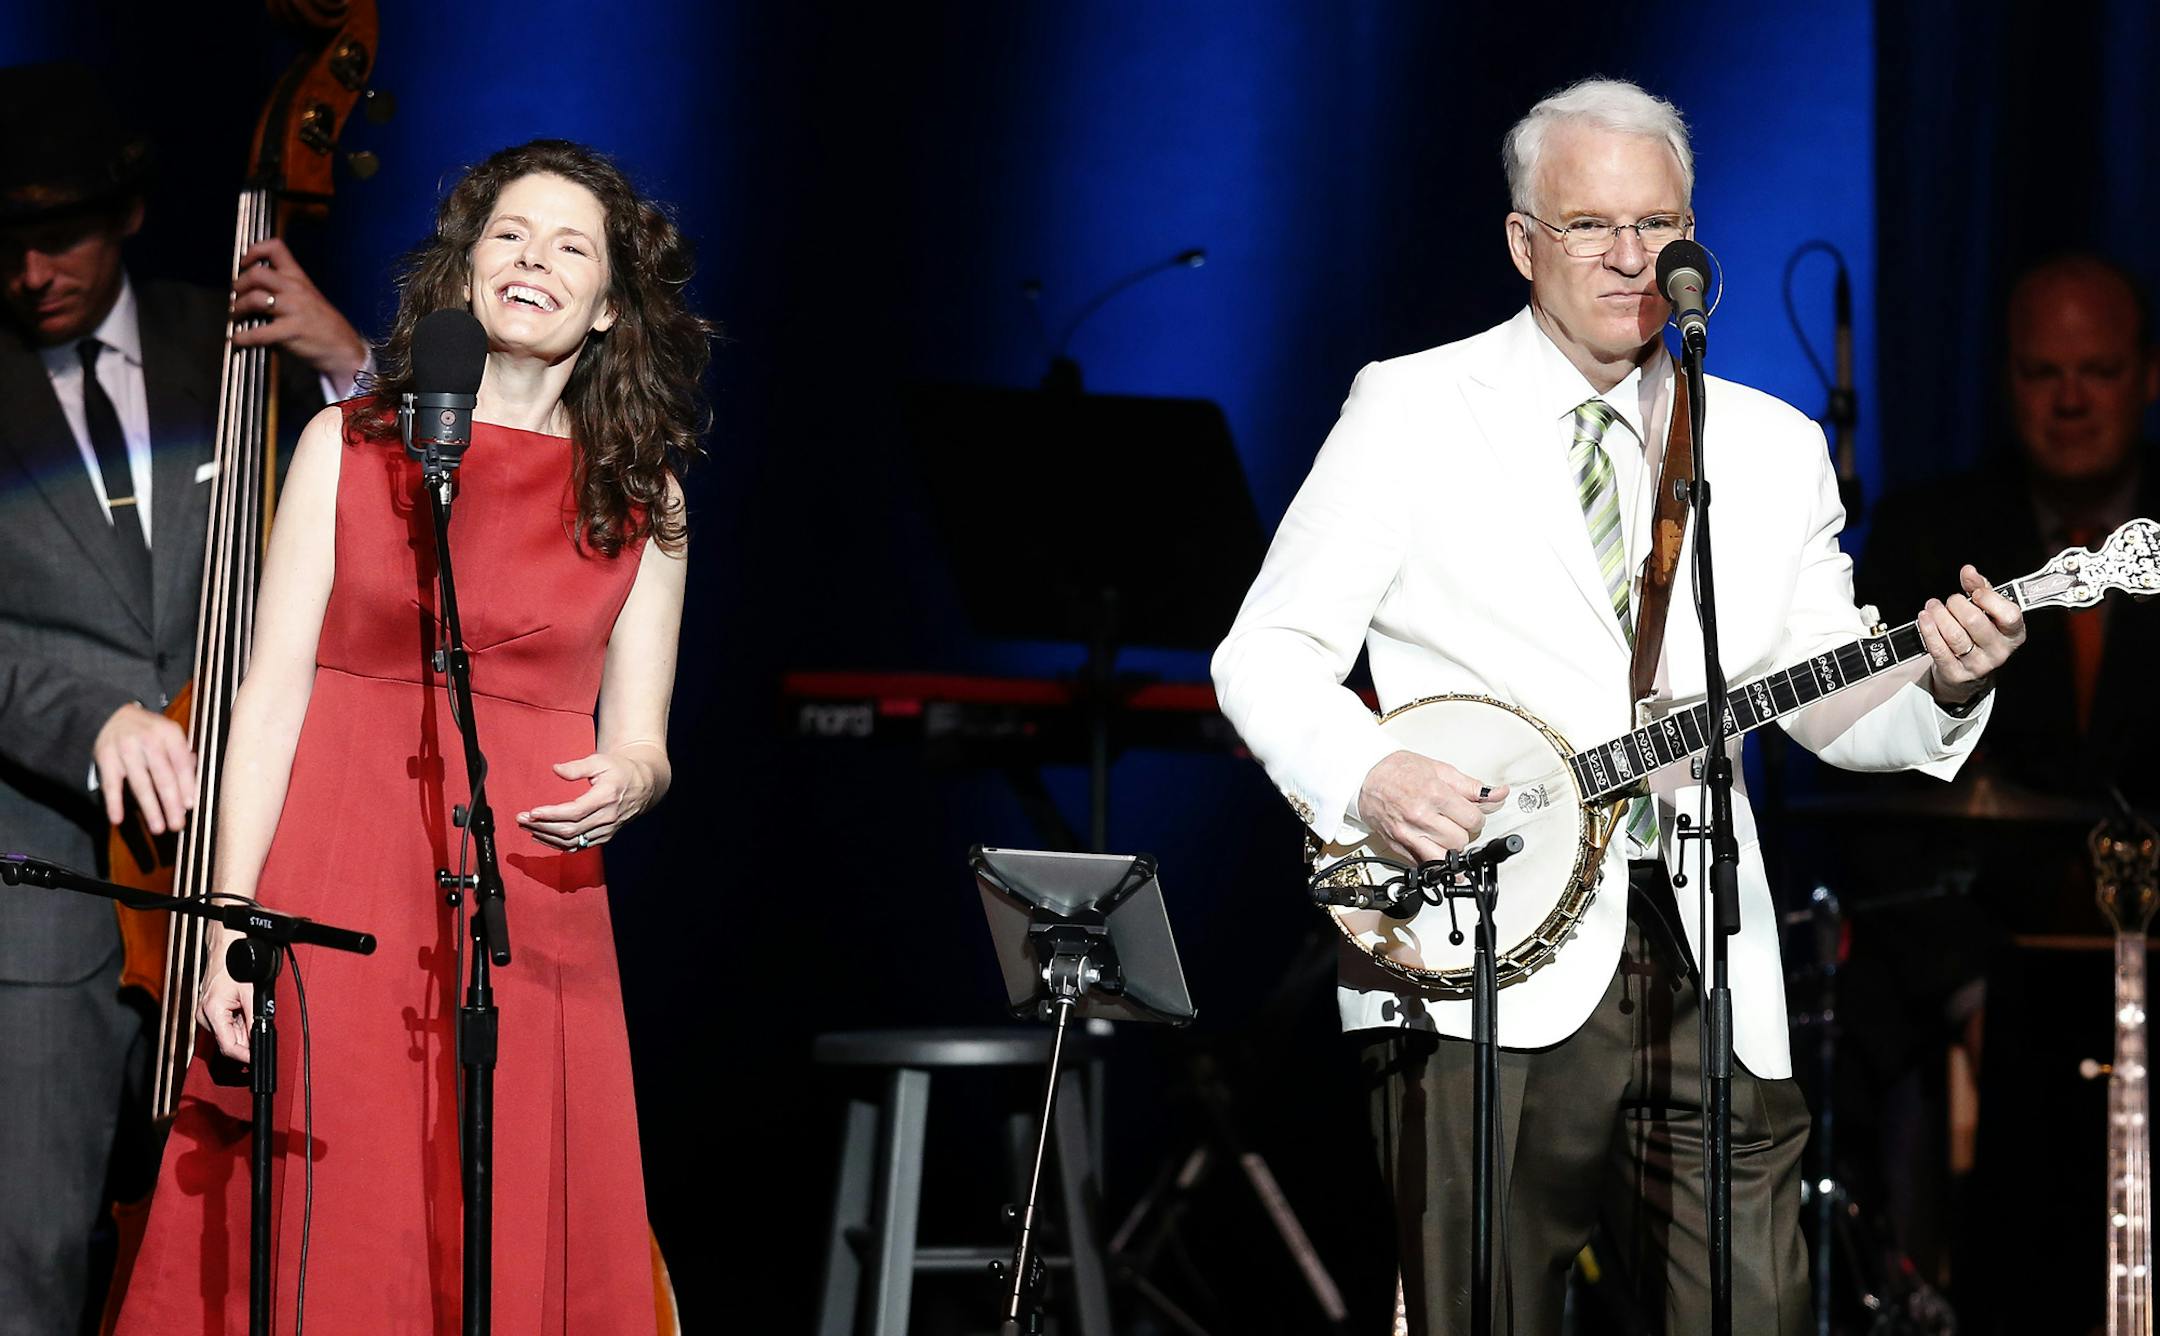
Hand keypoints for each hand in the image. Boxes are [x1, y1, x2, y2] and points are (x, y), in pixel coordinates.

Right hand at [93, 702, 196, 833]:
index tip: (190, 805)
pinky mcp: (105, 757)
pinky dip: (113, 802)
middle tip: (177, 824)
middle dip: (171, 803)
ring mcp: (125, 748)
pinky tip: (117, 819)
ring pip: (140, 783)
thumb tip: (194, 783)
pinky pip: (111, 784)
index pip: (181, 763)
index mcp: (169, 732)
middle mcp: (148, 739)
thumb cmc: (148, 731)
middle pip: (163, 776)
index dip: (187, 785)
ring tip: (158, 827)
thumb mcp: (169, 735)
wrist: (110, 715)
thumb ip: (182, 756)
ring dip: (150, 808)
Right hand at [196, 926, 254, 1062]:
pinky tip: (246, 1011)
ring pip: (229, 1033)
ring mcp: (206, 1013)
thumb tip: (260, 1038)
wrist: (225, 947)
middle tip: (264, 1034)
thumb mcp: (251, 993)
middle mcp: (205, 1016)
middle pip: (229, 1041)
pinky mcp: (210, 1009)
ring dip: (244, 1031)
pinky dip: (239, 1023)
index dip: (245, 1056)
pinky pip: (226, 1024)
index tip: (257, 1058)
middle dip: (247, 1042)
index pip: (228, 1047)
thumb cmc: (234, 965)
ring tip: (254, 1014)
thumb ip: (255, 1018)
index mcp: (212, 1013)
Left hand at [230, 238, 368, 389]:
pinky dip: (243, 337)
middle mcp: (296, 289)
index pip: (275, 248)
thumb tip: (252, 290)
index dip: (254, 252)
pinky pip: (259, 332)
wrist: (343, 348)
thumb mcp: (307, 297)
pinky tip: (238, 340)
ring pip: (254, 299)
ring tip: (236, 317)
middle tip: (237, 296)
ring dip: (238, 309)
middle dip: (239, 286)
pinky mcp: (292, 331)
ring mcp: (294, 309)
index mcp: (299, 278)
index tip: (244, 264)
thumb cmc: (322, 325)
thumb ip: (284, 289)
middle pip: (257, 273)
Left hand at [515, 750, 657, 849]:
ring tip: (527, 828)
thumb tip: (555, 769)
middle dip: (542, 826)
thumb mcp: (600, 761)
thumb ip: (577, 767)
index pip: (575, 811)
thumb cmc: (619, 770)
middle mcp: (608, 817)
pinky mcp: (604, 836)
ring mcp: (607, 829)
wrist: (645, 785)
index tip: (532, 812)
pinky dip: (558, 845)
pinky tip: (542, 837)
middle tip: (521, 819)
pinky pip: (579, 846)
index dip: (552, 814)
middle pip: (570, 829)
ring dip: (547, 837)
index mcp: (606, 796)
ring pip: (573, 841)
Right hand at [1355, 750, 1508, 864]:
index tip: (1469, 813)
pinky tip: (1437, 853)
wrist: (1365, 778)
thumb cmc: (1398, 771)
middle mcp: (1421, 816)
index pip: (1474, 819)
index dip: (1476, 816)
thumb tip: (1499, 794)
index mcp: (1435, 794)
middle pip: (1462, 840)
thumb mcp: (1439, 769)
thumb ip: (1471, 787)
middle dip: (1463, 831)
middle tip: (1454, 822)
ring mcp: (1409, 834)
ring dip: (1450, 848)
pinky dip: (1435, 863)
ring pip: (1446, 857)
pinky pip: (1425, 865)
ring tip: (1445, 835)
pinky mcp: (1399, 847)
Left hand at [1918, 564, 2026, 704]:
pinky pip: (1939, 650)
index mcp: (2013, 633)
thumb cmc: (1980, 635)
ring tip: (1933, 606)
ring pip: (1954, 635)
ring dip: (1939, 615)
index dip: (1989, 599)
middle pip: (1974, 621)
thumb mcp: (1988, 611)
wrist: (1968, 672)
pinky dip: (1928, 630)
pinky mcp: (1956, 673)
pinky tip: (1924, 618)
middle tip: (1951, 601)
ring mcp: (1978, 665)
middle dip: (1957, 604)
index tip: (1975, 591)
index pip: (2009, 615)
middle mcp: (1999, 651)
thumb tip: (1969, 571)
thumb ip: (1981, 588)